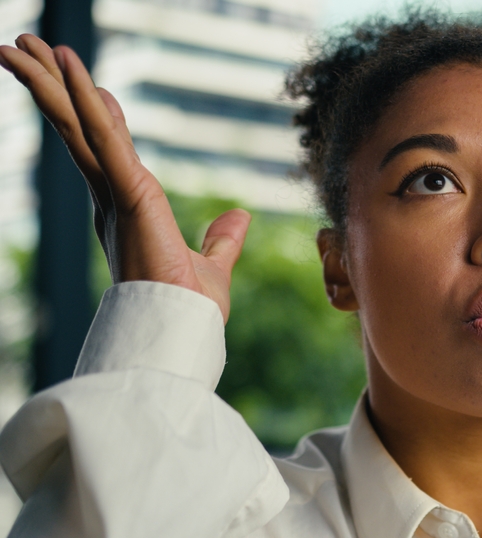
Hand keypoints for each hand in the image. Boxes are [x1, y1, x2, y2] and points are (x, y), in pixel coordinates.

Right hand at [0, 35, 248, 321]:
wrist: (184, 333)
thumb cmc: (191, 311)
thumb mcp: (213, 265)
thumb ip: (223, 240)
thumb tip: (240, 217)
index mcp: (127, 209)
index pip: (103, 149)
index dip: (91, 113)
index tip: (84, 84)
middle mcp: (111, 197)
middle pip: (74, 129)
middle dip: (48, 87)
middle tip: (20, 46)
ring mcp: (115, 194)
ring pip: (76, 124)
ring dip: (49, 81)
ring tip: (21, 41)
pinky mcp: (131, 193)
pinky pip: (104, 136)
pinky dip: (86, 100)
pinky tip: (69, 67)